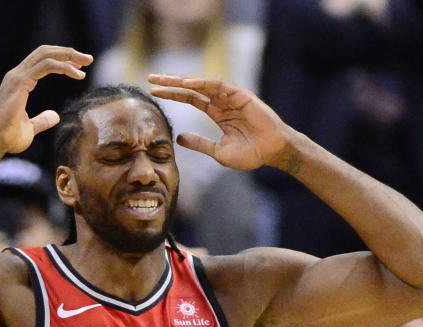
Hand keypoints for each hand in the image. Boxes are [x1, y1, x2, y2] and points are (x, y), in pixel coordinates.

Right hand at [0, 45, 92, 154]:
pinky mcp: (20, 82)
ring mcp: (17, 77)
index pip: (41, 60)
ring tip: (87, 62)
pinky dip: (64, 67)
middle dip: (68, 52)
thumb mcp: (30, 127)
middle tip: (88, 59)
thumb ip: (42, 120)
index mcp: (18, 81)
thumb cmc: (9, 137)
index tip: (80, 66)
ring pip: (46, 55)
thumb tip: (55, 116)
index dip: (61, 59)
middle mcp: (16, 74)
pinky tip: (78, 74)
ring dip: (69, 55)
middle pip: (45, 52)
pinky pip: (46, 66)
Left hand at [148, 75, 293, 170]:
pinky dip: (202, 83)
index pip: (190, 99)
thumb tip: (179, 138)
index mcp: (217, 113)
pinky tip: (185, 83)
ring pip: (202, 83)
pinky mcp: (240, 94)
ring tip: (163, 79)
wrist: (272, 153)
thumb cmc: (250, 154)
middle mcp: (222, 101)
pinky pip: (218, 85)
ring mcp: (231, 96)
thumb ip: (200, 144)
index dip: (172, 94)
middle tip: (150, 77)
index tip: (154, 92)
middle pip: (192, 87)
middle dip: (171, 82)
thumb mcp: (218, 151)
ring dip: (182, 80)